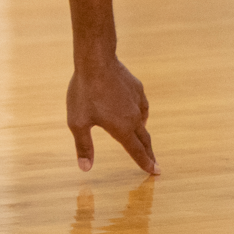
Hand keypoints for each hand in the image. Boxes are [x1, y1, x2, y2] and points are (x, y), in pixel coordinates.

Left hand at [67, 58, 158, 174]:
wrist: (96, 62)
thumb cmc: (84, 93)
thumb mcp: (78, 122)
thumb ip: (83, 146)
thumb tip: (85, 168)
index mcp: (122, 128)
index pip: (136, 151)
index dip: (145, 163)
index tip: (155, 171)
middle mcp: (134, 117)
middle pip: (144, 140)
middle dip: (149, 153)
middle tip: (155, 163)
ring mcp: (137, 101)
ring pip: (143, 121)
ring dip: (144, 133)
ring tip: (142, 139)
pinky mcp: (136, 88)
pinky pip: (141, 105)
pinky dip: (141, 114)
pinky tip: (135, 112)